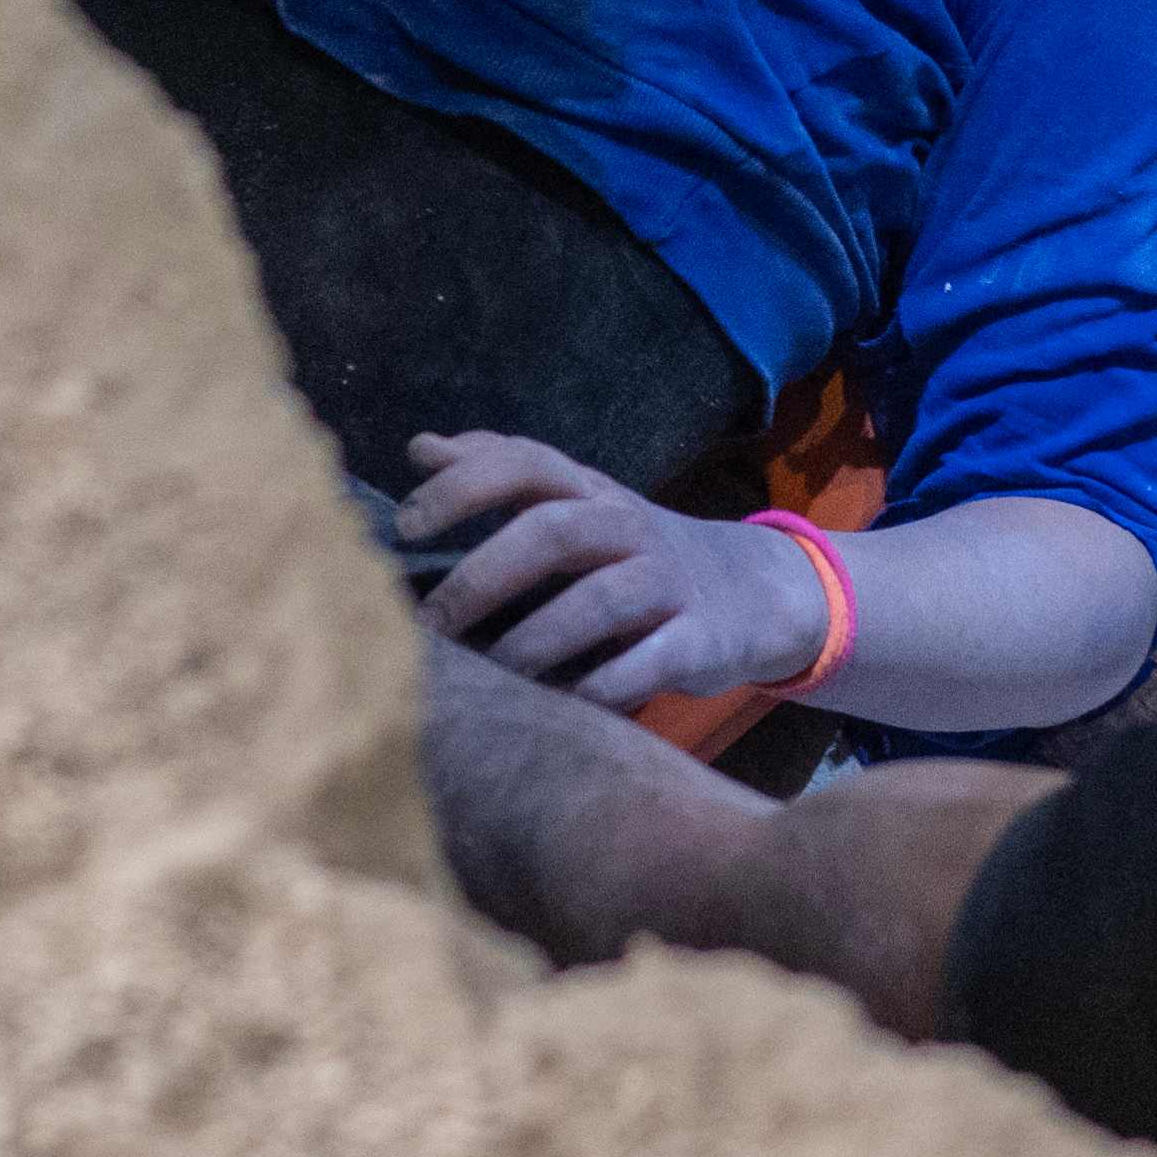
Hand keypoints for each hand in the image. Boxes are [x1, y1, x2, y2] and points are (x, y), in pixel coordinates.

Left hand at [402, 434, 833, 703]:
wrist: (753, 590)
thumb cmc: (633, 551)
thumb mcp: (576, 503)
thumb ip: (500, 475)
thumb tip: (419, 446)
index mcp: (589, 491)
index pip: (525, 463)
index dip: (463, 486)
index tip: (404, 526)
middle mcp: (627, 527)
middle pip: (553, 533)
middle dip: (482, 577)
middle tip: (429, 626)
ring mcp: (667, 583)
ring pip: (597, 603)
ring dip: (532, 642)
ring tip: (485, 678)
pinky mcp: (698, 639)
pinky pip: (645, 665)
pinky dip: (597, 689)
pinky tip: (555, 710)